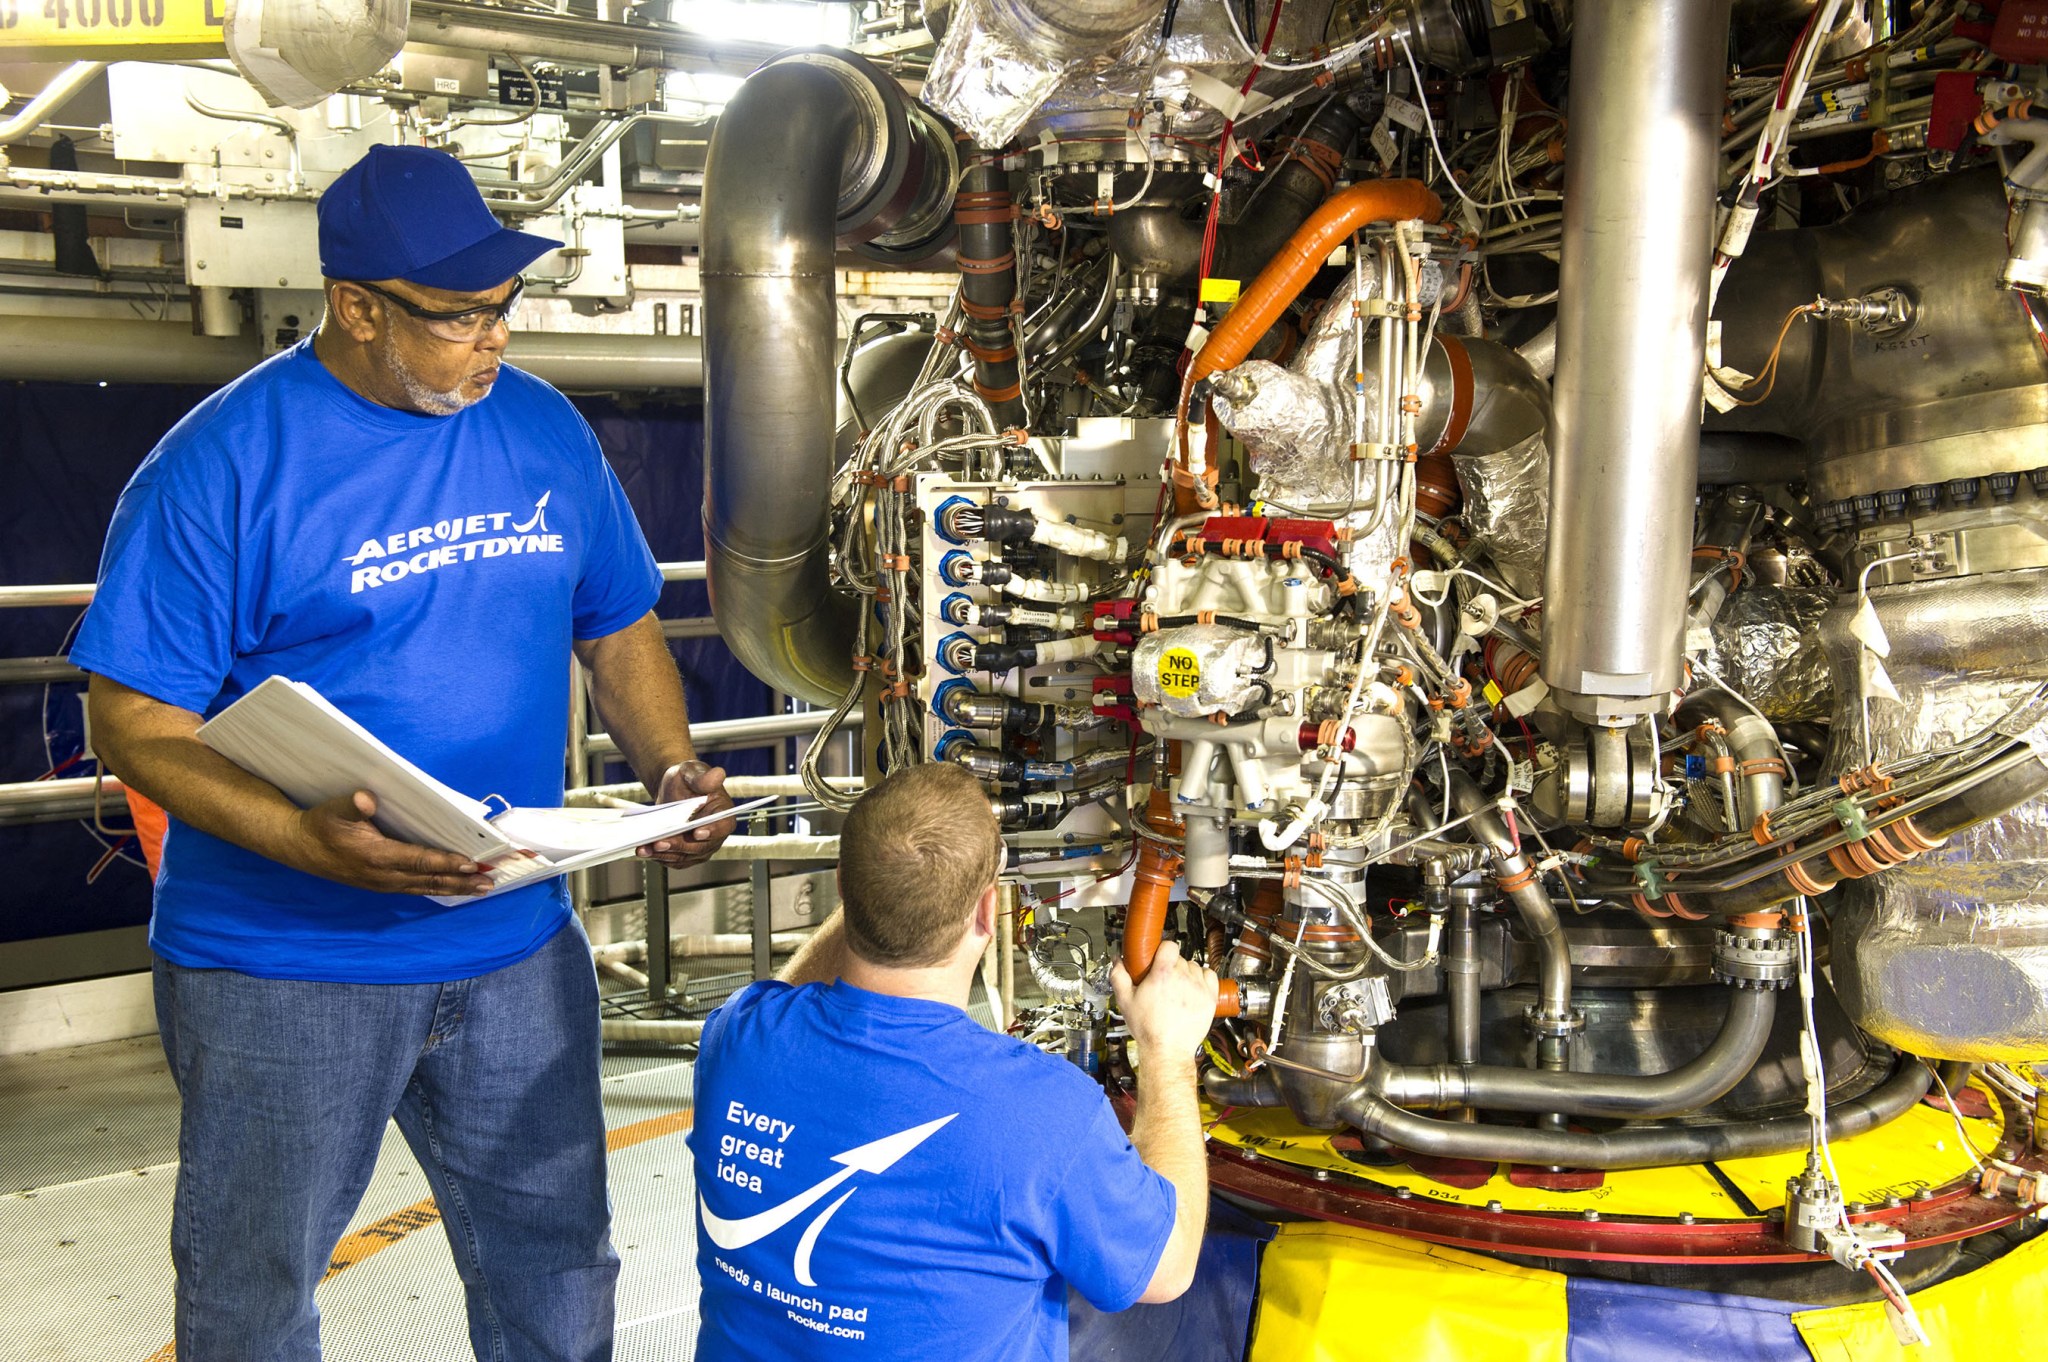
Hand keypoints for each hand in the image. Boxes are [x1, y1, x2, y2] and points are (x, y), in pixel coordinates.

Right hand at [292, 791, 494, 896]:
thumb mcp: (334, 809)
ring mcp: (383, 884)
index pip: (419, 860)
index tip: (471, 863)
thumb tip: (366, 799)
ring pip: (425, 888)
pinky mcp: (381, 885)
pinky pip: (416, 889)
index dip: (446, 862)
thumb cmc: (322, 825)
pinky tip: (455, 887)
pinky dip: (439, 888)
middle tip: (490, 882)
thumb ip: (352, 805)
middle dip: (461, 881)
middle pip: (429, 880)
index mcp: (375, 856)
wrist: (300, 847)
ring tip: (481, 888)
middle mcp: (383, 875)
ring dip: (455, 888)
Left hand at [639, 759, 734, 868]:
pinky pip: (673, 859)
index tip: (696, 832)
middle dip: (679, 845)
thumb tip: (717, 775)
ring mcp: (700, 847)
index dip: (712, 831)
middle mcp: (715, 835)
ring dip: (664, 854)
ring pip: (684, 856)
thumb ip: (704, 777)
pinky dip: (658, 857)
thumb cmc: (687, 780)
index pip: (722, 826)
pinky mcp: (685, 854)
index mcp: (722, 813)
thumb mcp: (693, 771)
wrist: (673, 790)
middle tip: (660, 842)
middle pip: (700, 846)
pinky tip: (644, 850)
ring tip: (646, 848)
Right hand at [1112, 939, 1219, 1065]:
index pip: (1169, 946)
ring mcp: (1199, 988)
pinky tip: (1193, 987)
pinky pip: (1210, 975)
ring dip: (1186, 973)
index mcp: (1162, 974)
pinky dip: (1203, 978)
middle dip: (1171, 966)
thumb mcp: (1125, 1001)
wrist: (1167, 1050)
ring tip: (1177, 988)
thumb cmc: (1148, 1028)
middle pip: (1180, 958)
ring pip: (1194, 967)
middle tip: (1163, 981)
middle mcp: (1183, 978)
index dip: (1163, 950)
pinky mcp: (1210, 998)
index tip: (1159, 958)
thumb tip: (1118, 961)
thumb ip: (1119, 976)